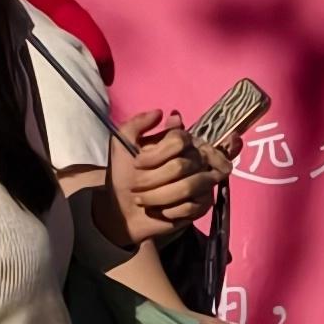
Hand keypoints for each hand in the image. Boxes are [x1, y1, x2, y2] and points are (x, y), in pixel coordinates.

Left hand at [112, 112, 214, 241]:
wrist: (122, 207)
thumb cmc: (124, 173)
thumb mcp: (121, 144)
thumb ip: (136, 124)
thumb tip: (159, 112)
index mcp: (180, 141)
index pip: (179, 139)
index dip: (156, 154)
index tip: (137, 163)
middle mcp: (196, 158)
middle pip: (182, 165)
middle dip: (154, 178)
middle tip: (136, 185)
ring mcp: (202, 181)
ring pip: (188, 186)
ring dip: (159, 196)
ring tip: (142, 199)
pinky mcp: (201, 205)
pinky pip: (191, 206)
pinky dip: (169, 210)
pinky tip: (157, 210)